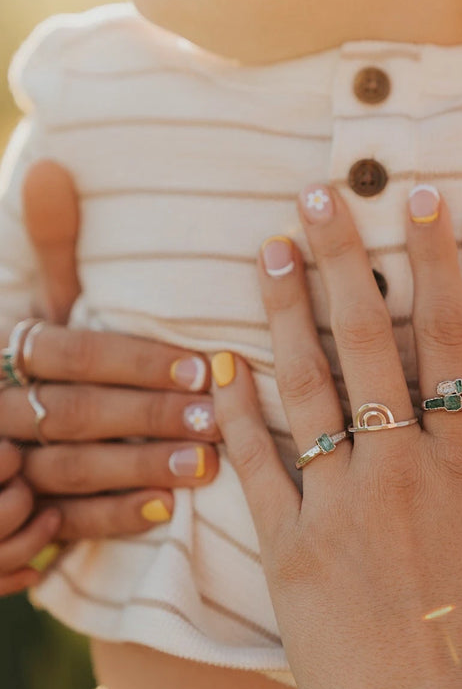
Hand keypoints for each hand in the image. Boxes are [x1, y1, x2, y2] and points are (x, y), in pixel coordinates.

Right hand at [0, 162, 219, 592]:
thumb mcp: (39, 309)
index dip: (133, 361)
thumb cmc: (37, 365)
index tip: (201, 365)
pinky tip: (163, 513)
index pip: (67, 353)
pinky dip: (109, 518)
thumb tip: (51, 167)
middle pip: (72, 412)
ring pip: (69, 469)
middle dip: (145, 416)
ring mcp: (6, 465)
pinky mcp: (19, 515)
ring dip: (136, 468)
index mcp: (8, 350)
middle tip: (213, 419)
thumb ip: (52, 251)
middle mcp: (0, 406)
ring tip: (202, 466)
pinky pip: (62, 521)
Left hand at [213, 185, 461, 688]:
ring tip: (269, 250)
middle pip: (368, 342)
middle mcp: (399, 468)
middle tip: (318, 195)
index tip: (422, 201)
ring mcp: (338, 505)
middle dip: (343, 259)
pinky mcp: (289, 548)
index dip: (436, 262)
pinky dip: (236, 414)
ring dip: (286, 312)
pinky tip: (220, 365)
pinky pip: (257, 466)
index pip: (449, 339)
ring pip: (308, 386)